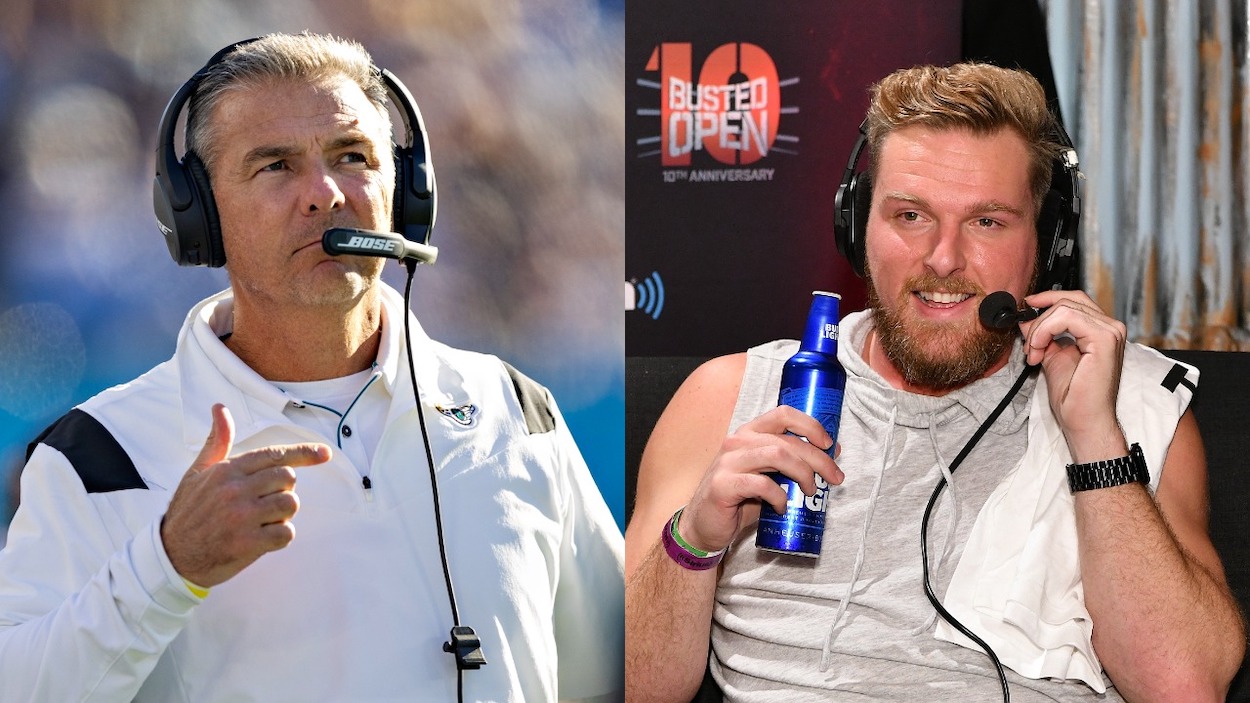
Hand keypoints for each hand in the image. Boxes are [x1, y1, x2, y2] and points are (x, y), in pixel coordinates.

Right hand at [161, 404, 331, 586]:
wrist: (171, 556)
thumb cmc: (188, 511)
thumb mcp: (198, 472)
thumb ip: (217, 441)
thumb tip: (220, 408)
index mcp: (227, 470)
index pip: (275, 455)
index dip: (304, 453)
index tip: (325, 453)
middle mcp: (235, 490)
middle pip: (288, 478)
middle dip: (283, 490)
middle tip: (264, 502)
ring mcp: (241, 517)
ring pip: (290, 504)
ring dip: (283, 514)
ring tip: (263, 521)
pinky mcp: (246, 544)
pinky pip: (286, 534)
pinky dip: (280, 538)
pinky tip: (262, 539)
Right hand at [677, 405, 842, 553]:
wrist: (704, 525)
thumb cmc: (740, 500)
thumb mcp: (769, 476)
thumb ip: (792, 464)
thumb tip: (832, 452)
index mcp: (749, 433)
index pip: (783, 414)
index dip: (810, 425)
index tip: (829, 444)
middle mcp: (737, 441)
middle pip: (787, 440)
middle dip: (818, 459)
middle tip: (835, 478)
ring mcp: (728, 462)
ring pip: (777, 455)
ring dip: (803, 473)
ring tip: (811, 492)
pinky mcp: (724, 485)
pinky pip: (762, 484)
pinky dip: (779, 496)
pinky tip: (782, 507)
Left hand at [1020, 290, 1127, 461]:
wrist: (1084, 421)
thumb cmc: (1074, 396)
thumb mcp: (1052, 356)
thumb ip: (1042, 335)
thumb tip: (1026, 319)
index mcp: (1101, 330)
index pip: (1073, 300)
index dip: (1046, 300)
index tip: (1026, 309)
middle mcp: (1110, 327)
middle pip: (1067, 300)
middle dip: (1038, 318)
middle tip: (1028, 343)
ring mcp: (1110, 331)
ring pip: (1063, 308)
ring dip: (1039, 329)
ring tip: (1034, 353)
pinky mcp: (1104, 339)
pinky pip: (1065, 318)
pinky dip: (1044, 331)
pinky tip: (1039, 352)